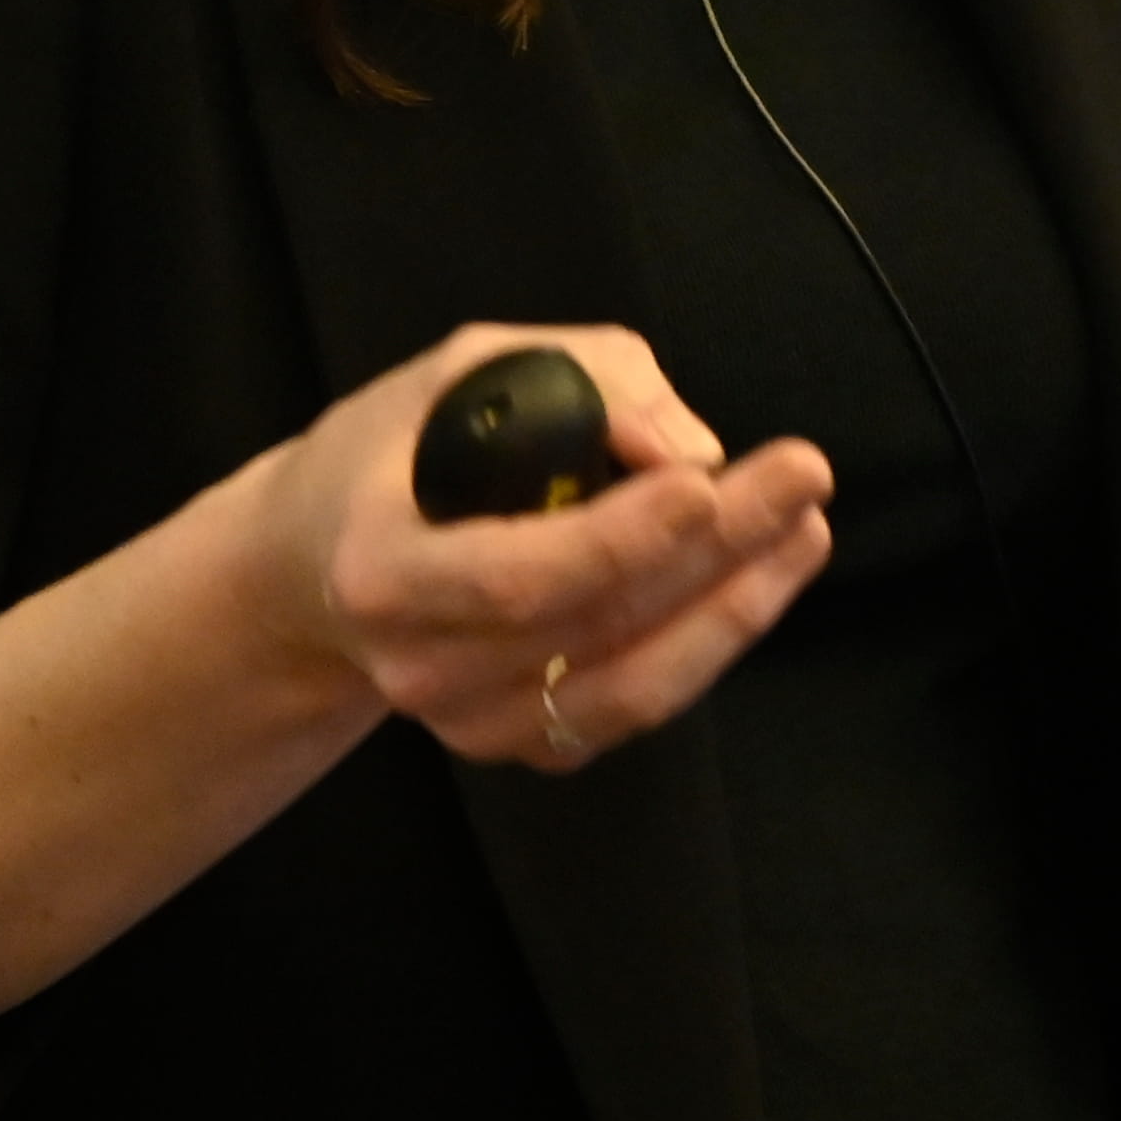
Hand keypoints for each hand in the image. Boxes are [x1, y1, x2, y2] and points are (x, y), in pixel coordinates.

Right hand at [254, 324, 832, 773]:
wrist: (316, 571)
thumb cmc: (393, 454)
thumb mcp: (457, 374)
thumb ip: (573, 381)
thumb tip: (685, 449)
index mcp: (384, 572)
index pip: (518, 576)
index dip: (621, 536)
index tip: (707, 478)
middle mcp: (423, 669)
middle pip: (596, 626)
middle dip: (716, 550)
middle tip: (803, 475)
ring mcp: (472, 725)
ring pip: (632, 684)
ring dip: (736, 608)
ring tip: (804, 529)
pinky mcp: (521, 746)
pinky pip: (633, 708)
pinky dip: (708, 647)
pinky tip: (759, 577)